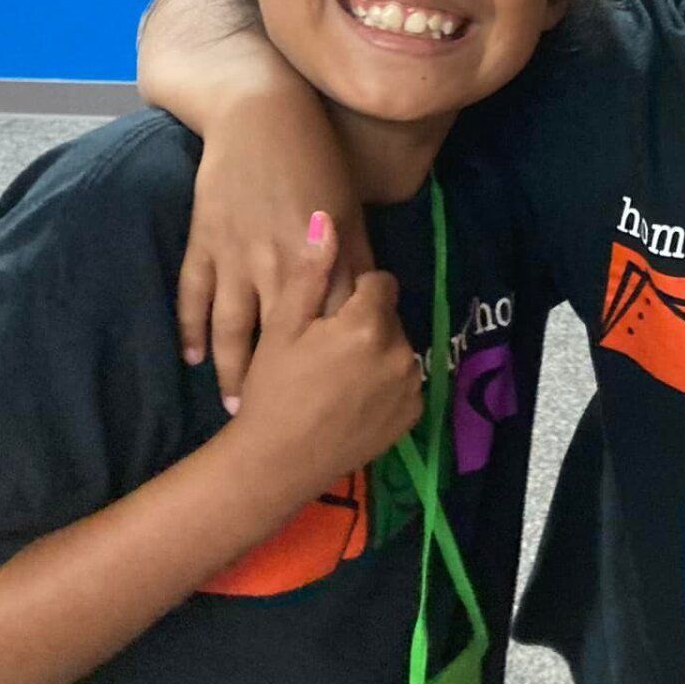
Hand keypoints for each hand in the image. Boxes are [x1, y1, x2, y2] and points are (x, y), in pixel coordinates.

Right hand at [177, 89, 370, 405]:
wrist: (260, 116)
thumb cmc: (317, 159)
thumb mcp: (351, 209)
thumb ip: (357, 259)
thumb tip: (374, 301)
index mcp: (322, 259)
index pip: (331, 323)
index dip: (334, 363)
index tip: (337, 399)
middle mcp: (278, 265)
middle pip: (278, 338)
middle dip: (277, 382)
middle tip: (276, 424)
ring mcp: (234, 256)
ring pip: (232, 326)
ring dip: (232, 369)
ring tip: (234, 405)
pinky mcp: (203, 244)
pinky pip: (193, 295)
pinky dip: (191, 328)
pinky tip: (193, 359)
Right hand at [231, 214, 423, 501]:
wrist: (275, 463)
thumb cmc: (272, 389)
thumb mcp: (282, 326)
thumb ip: (311, 272)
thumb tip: (327, 220)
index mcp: (370, 323)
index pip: (379, 283)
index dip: (352, 294)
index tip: (327, 315)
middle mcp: (401, 351)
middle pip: (389, 317)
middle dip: (364, 324)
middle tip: (326, 348)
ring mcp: (410, 387)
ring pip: (397, 349)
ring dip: (376, 353)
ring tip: (336, 375)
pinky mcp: (412, 416)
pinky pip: (404, 382)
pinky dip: (385, 384)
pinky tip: (351, 398)